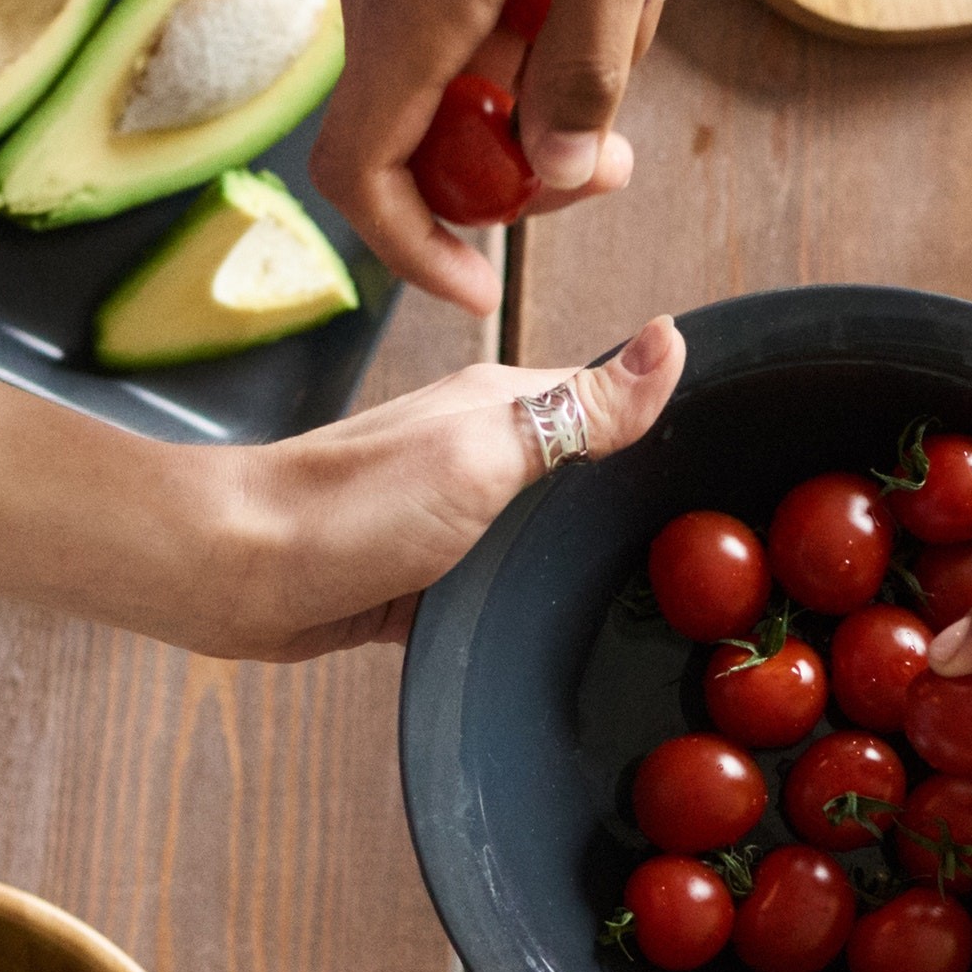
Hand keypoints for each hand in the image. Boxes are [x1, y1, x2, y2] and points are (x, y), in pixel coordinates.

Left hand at [206, 322, 688, 658]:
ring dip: (578, 557)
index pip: (611, 400)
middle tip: (706, 553)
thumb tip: (671, 341)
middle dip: (633, 502)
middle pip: (583, 472)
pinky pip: (497, 583)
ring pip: (542, 533)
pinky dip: (525, 600)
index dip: (669, 427)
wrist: (237, 573)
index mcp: (503, 403)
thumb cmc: (354, 507)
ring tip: (649, 602)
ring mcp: (450, 512)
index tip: (734, 465)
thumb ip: (578, 409)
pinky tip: (554, 631)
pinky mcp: (423, 573)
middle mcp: (480, 449)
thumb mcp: (485, 451)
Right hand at [306, 0, 703, 308]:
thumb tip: (552, 167)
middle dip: (523, 156)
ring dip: (550, 63)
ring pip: (457, 67)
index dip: (415, 248)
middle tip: (621, 123)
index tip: (487, 283)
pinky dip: (539, 4)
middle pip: (421, 137)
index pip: (362, 174)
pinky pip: (467, 3)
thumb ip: (588, 57)